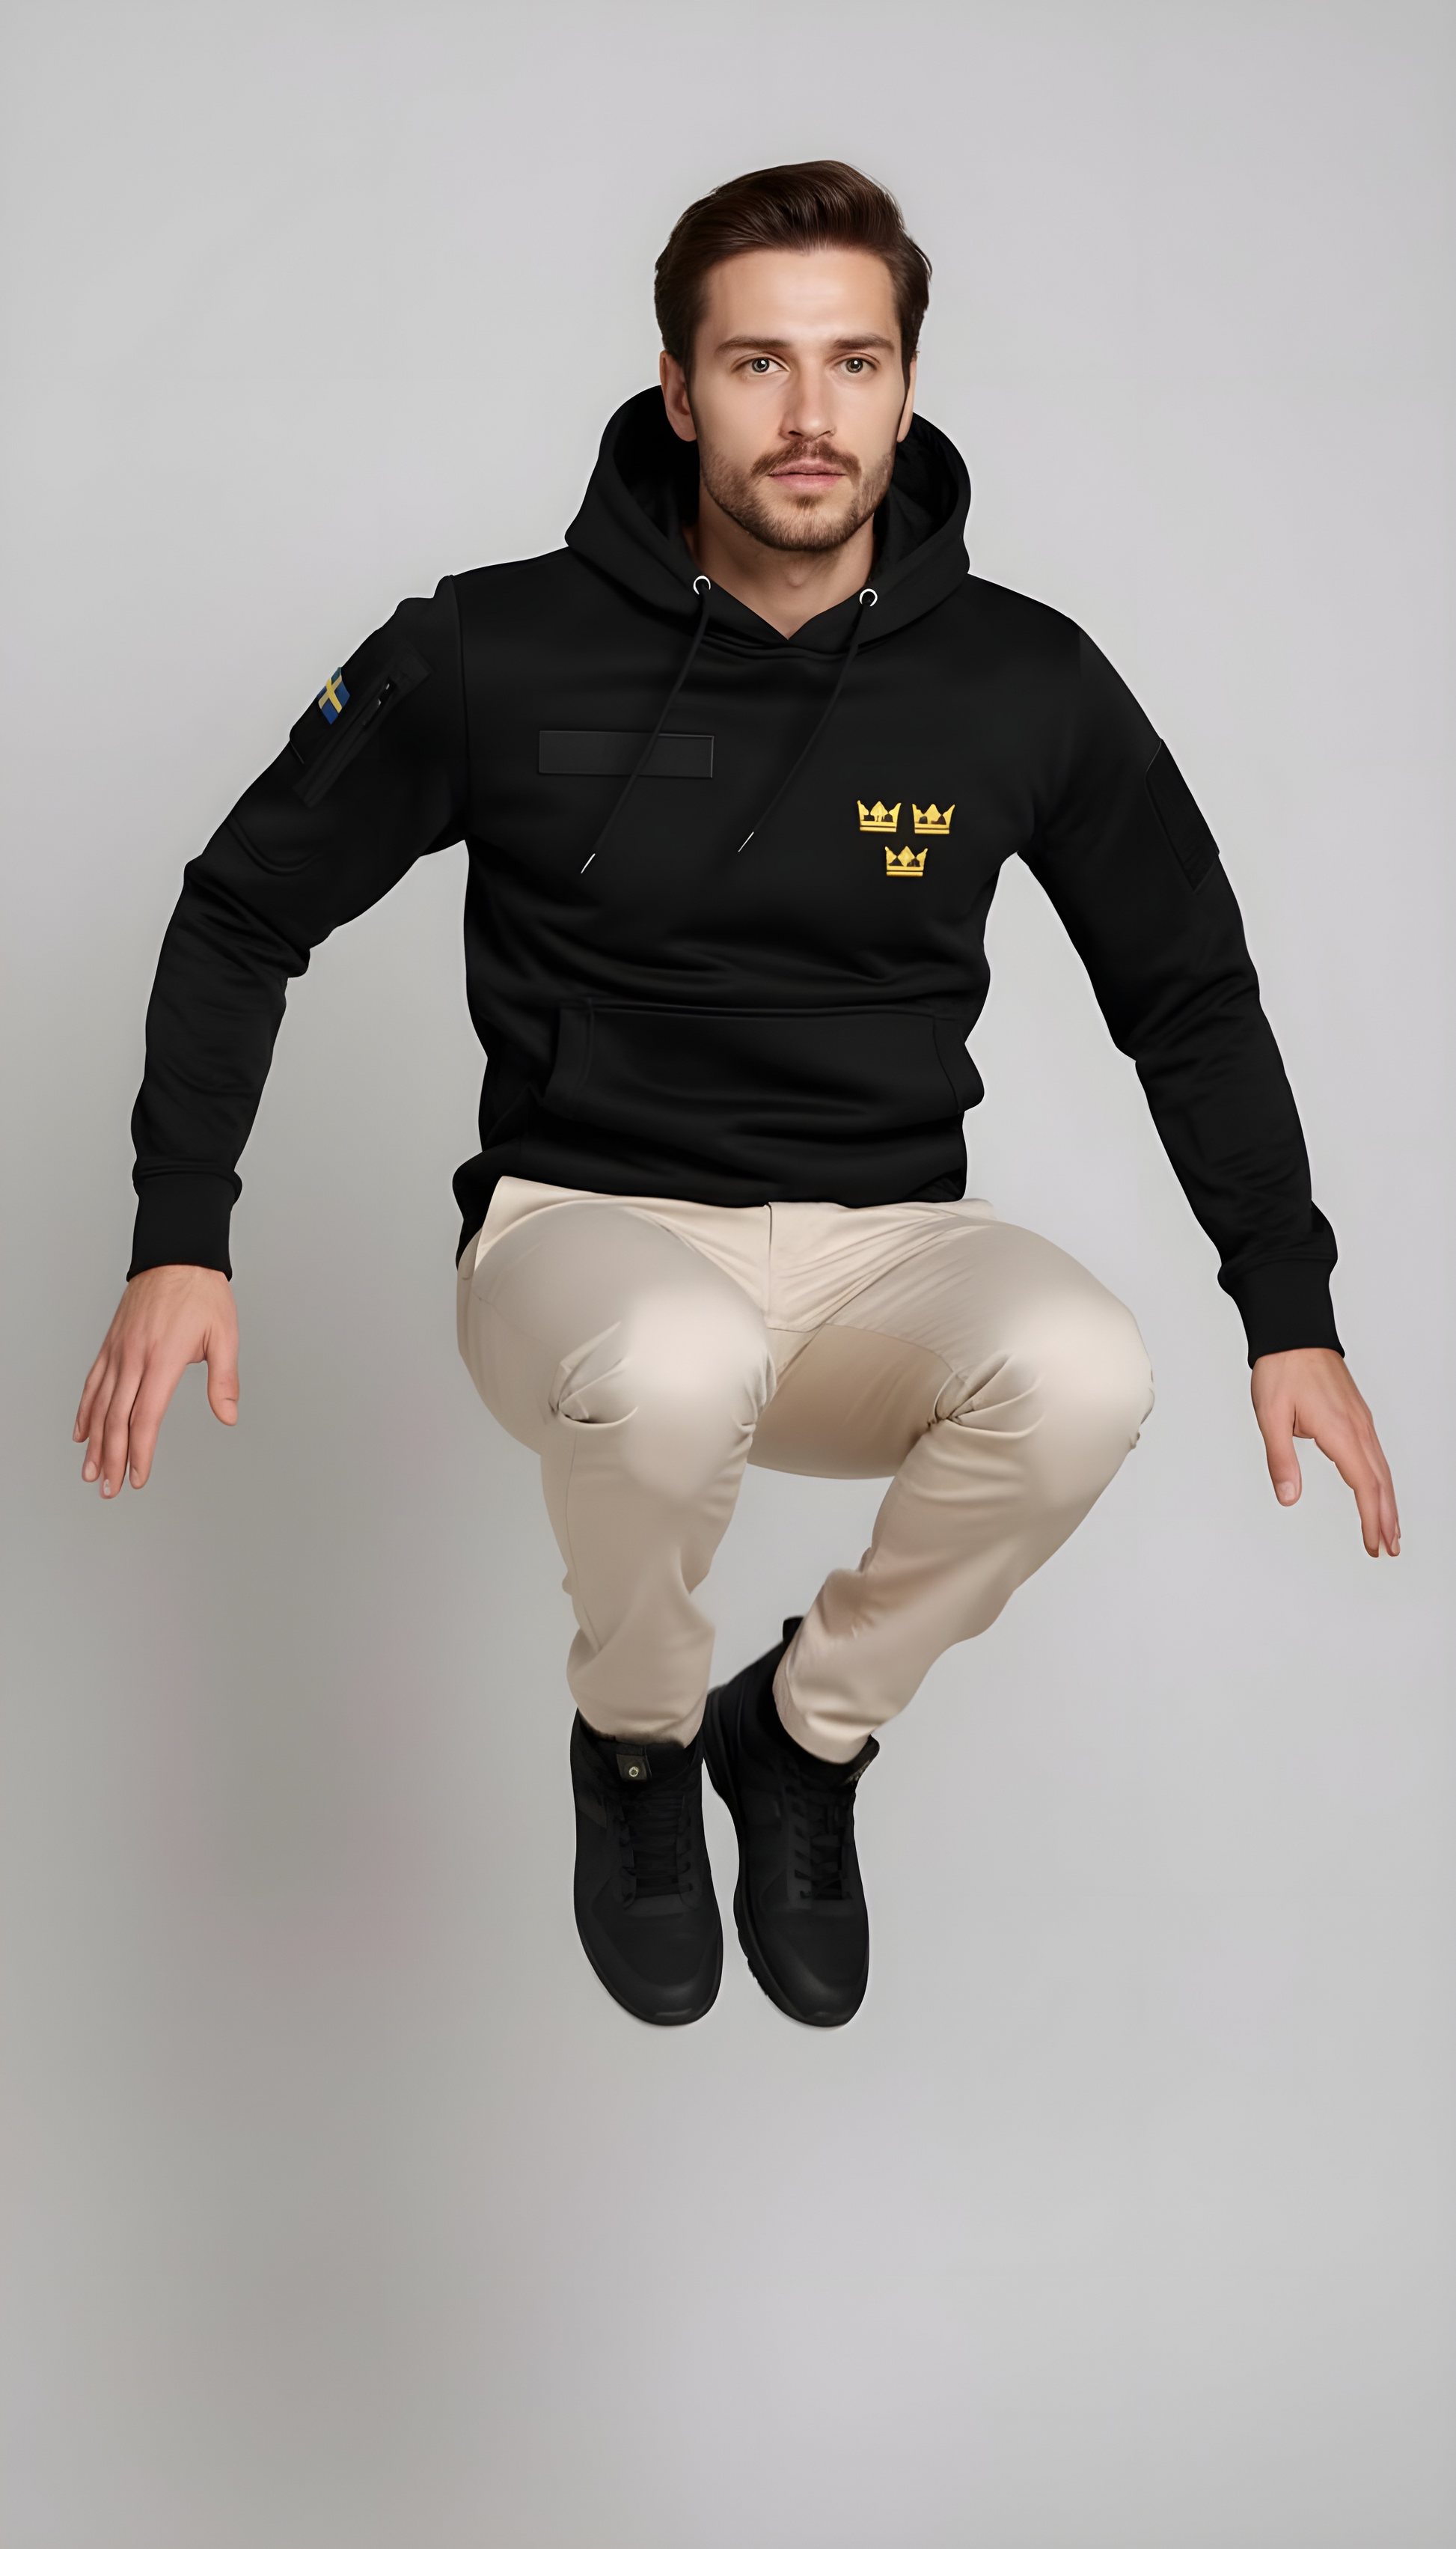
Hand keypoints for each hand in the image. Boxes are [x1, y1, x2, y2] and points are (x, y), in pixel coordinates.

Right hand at [74, 1264, 238, 1497]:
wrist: (176, 1254)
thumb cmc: (203, 1293)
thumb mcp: (224, 1336)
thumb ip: (223, 1380)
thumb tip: (227, 1416)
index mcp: (162, 1360)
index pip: (144, 1418)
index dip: (139, 1452)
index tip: (137, 1477)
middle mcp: (133, 1358)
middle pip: (115, 1420)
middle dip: (112, 1459)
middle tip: (109, 1488)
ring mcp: (118, 1351)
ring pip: (98, 1405)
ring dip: (93, 1442)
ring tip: (91, 1471)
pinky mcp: (111, 1344)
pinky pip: (92, 1383)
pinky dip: (85, 1410)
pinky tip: (81, 1431)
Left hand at [1251, 1347, 1398, 1556]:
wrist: (1293, 1333)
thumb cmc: (1282, 1368)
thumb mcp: (1271, 1416)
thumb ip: (1281, 1460)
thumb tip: (1288, 1497)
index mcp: (1340, 1432)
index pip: (1365, 1487)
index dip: (1371, 1520)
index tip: (1373, 1545)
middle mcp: (1358, 1428)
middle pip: (1381, 1483)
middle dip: (1387, 1519)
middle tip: (1389, 1548)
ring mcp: (1361, 1421)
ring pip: (1382, 1469)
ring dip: (1388, 1502)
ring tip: (1390, 1529)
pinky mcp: (1357, 1415)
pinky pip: (1376, 1455)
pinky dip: (1381, 1480)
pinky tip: (1378, 1489)